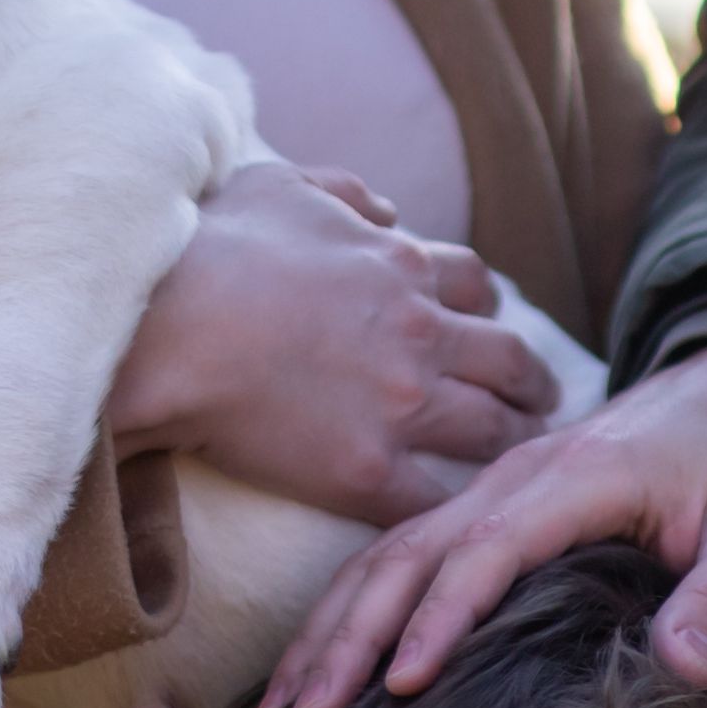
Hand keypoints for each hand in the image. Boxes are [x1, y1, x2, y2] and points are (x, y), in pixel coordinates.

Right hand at [106, 162, 563, 524]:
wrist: (163, 329)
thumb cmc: (207, 251)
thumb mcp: (282, 186)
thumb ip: (345, 193)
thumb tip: (386, 210)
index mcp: (401, 265)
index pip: (476, 286)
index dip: (489, 309)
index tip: (490, 327)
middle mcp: (419, 334)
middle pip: (509, 360)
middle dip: (533, 381)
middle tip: (543, 399)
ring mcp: (401, 405)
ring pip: (493, 431)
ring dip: (516, 444)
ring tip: (524, 459)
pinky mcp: (368, 472)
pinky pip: (436, 498)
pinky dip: (454, 507)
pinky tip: (459, 521)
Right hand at [257, 336, 706, 707]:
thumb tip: (678, 670)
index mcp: (581, 478)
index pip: (489, 549)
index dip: (440, 618)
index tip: (399, 687)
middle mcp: (518, 478)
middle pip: (409, 554)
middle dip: (347, 636)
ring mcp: (495, 489)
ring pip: (388, 556)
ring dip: (330, 630)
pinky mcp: (491, 510)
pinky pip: (404, 558)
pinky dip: (352, 613)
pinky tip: (318, 671)